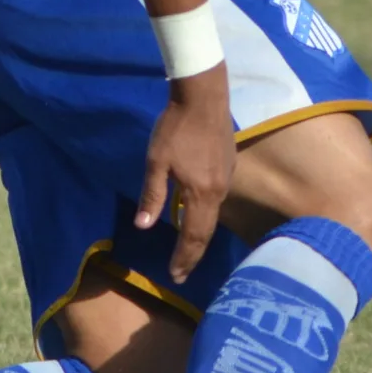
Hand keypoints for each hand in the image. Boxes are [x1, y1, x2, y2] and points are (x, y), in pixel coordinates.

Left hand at [135, 63, 234, 283]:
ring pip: (213, 217)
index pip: (193, 236)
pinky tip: (197, 216)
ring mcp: (226, 180)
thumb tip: (143, 225)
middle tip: (182, 273)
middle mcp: (219, 192)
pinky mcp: (228, 167)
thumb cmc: (176, 128)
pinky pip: (217, 201)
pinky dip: (205, 217)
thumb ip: (152, 195)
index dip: (184, 258)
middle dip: (193, 254)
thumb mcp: (156, 162)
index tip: (176, 276)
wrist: (204, 96)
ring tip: (188, 250)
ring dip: (200, 236)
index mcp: (201, 194)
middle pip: (206, 232)